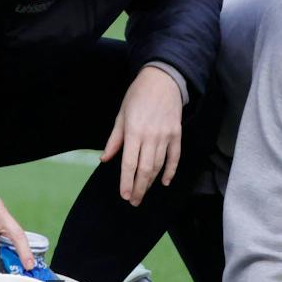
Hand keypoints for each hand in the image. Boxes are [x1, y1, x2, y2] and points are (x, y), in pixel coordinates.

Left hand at [102, 67, 183, 206]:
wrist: (163, 80)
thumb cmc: (138, 96)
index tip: (124, 195)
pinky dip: (170, 171)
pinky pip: (174, 157)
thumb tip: (105, 159)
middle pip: (145, 169)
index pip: (129, 163)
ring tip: (143, 193)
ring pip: (158, 166)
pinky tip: (165, 182)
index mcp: (133, 131)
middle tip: (134, 201)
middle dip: (139, 188)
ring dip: (151, 183)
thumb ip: (114, 139)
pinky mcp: (176, 134)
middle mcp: (150, 136)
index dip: (126, 182)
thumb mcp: (121, 115)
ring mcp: (165, 136)